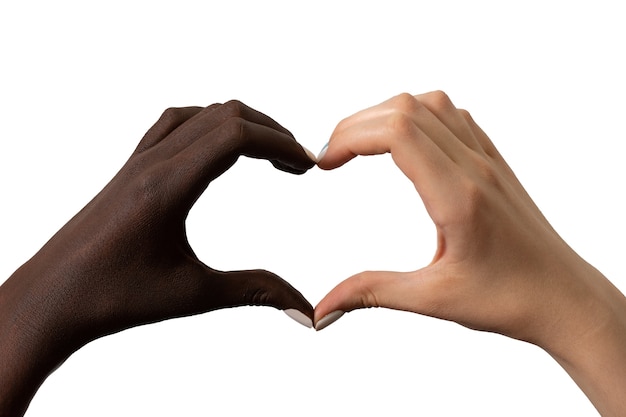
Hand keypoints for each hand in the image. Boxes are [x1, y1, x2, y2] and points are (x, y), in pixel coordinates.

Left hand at [0, 101, 314, 415]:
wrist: (52, 299)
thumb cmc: (113, 299)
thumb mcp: (194, 296)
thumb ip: (255, 292)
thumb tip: (307, 312)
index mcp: (167, 186)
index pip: (236, 136)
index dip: (281, 145)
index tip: (307, 166)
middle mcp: (152, 163)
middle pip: (225, 116)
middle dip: (271, 132)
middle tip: (298, 164)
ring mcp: (138, 161)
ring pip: (200, 115)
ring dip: (241, 124)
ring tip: (269, 152)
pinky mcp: (130, 168)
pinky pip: (173, 123)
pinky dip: (207, 123)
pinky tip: (219, 147)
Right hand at [314, 91, 625, 414]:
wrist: (565, 298)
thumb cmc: (511, 299)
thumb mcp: (433, 300)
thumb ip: (372, 294)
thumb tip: (322, 309)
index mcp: (459, 196)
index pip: (399, 133)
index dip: (351, 136)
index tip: (325, 162)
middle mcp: (475, 167)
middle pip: (407, 109)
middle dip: (356, 125)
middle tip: (330, 157)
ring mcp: (488, 160)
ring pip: (431, 105)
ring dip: (386, 116)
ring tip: (360, 146)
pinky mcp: (494, 163)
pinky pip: (453, 117)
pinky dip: (416, 117)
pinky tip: (403, 144)